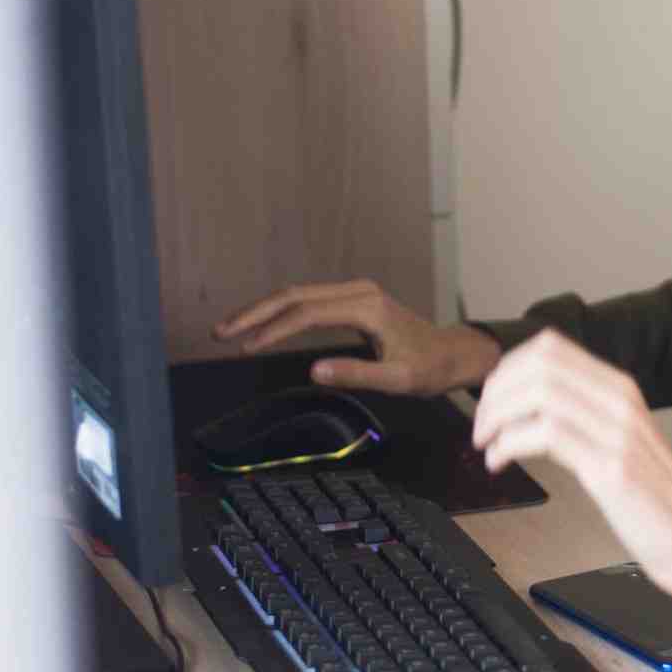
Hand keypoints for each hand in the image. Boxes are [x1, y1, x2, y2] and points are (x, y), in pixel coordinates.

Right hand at [212, 279, 500, 396]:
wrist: (450, 354)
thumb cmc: (428, 369)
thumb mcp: (398, 379)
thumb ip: (357, 374)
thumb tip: (314, 370)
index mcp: (367, 307)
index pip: (307, 313)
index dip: (273, 329)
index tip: (246, 346)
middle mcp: (359, 292)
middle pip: (295, 295)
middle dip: (255, 313)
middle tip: (220, 332)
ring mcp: (355, 293)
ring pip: (298, 295)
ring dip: (263, 311)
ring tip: (230, 329)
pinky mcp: (352, 300)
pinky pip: (308, 301)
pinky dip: (280, 312)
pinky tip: (260, 327)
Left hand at [471, 329, 671, 600]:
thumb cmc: (653, 498)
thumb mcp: (617, 440)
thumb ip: (582, 416)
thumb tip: (525, 407)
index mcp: (619, 388)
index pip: (551, 347)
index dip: (507, 367)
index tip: (490, 397)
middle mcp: (619, 400)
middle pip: (540, 364)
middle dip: (496, 391)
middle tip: (482, 424)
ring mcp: (618, 430)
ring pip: (540, 393)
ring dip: (498, 417)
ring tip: (487, 444)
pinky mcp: (612, 465)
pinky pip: (546, 434)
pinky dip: (509, 443)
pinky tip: (501, 462)